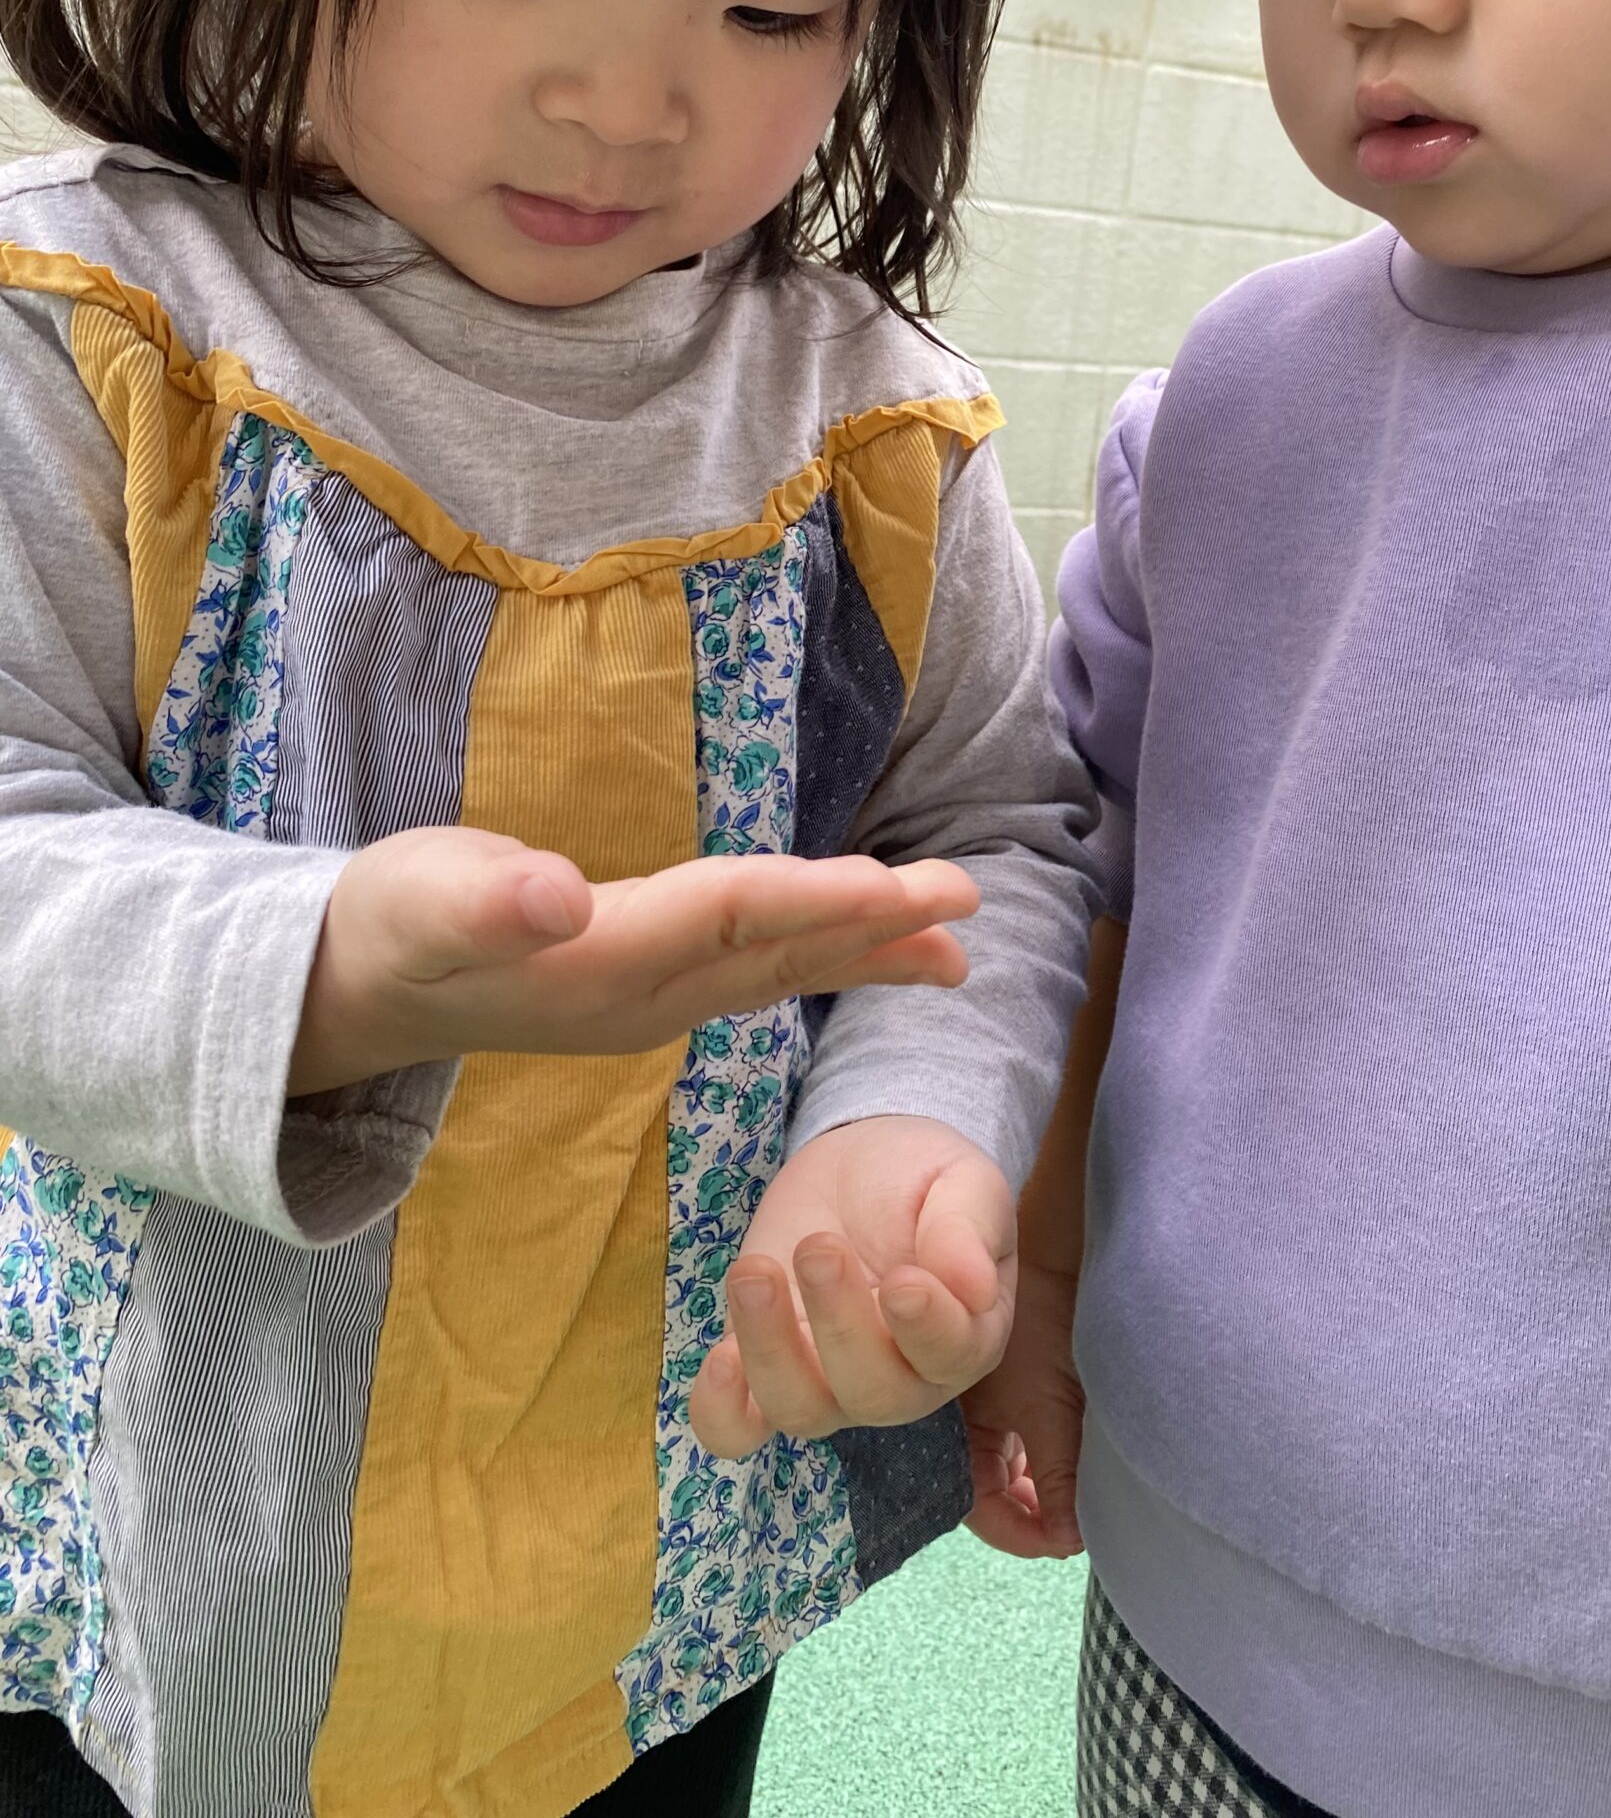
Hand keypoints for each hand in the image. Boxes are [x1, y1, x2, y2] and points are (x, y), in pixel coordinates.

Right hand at [290, 831, 977, 1092]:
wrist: (357, 992)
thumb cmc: (387, 927)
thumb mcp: (419, 905)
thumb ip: (487, 903)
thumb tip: (557, 900)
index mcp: (605, 965)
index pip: (736, 919)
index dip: (822, 898)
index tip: (907, 886)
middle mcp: (646, 997)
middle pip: (780, 954)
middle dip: (876, 929)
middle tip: (971, 906)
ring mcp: (650, 1006)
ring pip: (780, 975)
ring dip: (867, 957)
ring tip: (955, 953)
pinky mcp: (646, 994)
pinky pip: (757, 978)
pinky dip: (820, 959)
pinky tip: (862, 953)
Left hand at [688, 1116, 1014, 1455]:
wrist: (861, 1167)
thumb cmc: (923, 1179)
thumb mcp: (962, 1182)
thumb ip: (968, 1227)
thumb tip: (973, 1286)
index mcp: (965, 1333)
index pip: (952, 1354)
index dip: (927, 1329)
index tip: (903, 1283)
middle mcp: (903, 1378)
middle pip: (874, 1392)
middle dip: (839, 1325)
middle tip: (820, 1247)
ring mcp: (830, 1384)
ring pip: (803, 1409)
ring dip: (771, 1352)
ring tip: (755, 1274)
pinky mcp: (766, 1369)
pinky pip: (740, 1426)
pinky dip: (723, 1411)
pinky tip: (719, 1362)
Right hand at [962, 1260, 1083, 1558]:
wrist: (1057, 1251)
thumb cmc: (1045, 1326)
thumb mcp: (1050, 1410)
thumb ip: (1058, 1481)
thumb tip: (1069, 1541)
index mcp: (954, 1431)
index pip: (981, 1510)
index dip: (1024, 1534)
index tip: (1068, 1541)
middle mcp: (961, 1421)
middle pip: (992, 1492)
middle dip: (1032, 1515)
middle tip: (1076, 1525)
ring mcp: (985, 1402)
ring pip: (1010, 1468)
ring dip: (1042, 1487)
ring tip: (1083, 1497)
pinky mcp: (1010, 1384)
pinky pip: (1024, 1440)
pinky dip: (1047, 1457)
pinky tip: (1077, 1459)